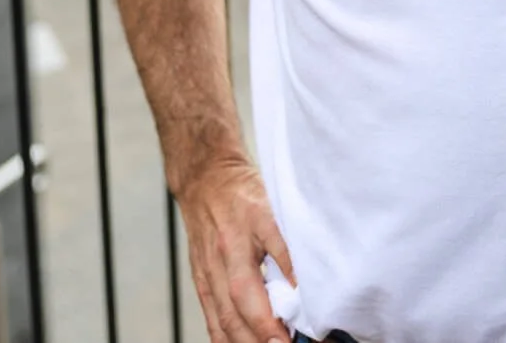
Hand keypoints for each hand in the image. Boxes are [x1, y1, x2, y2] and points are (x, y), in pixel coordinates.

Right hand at [176, 155, 295, 342]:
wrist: (206, 180)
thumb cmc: (241, 193)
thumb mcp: (270, 212)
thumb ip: (287, 249)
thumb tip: (303, 285)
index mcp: (234, 250)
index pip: (247, 298)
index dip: (267, 327)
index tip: (288, 342)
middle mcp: (216, 269)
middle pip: (233, 320)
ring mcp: (206, 278)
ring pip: (221, 324)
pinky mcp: (202, 282)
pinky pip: (211, 318)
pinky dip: (225, 338)